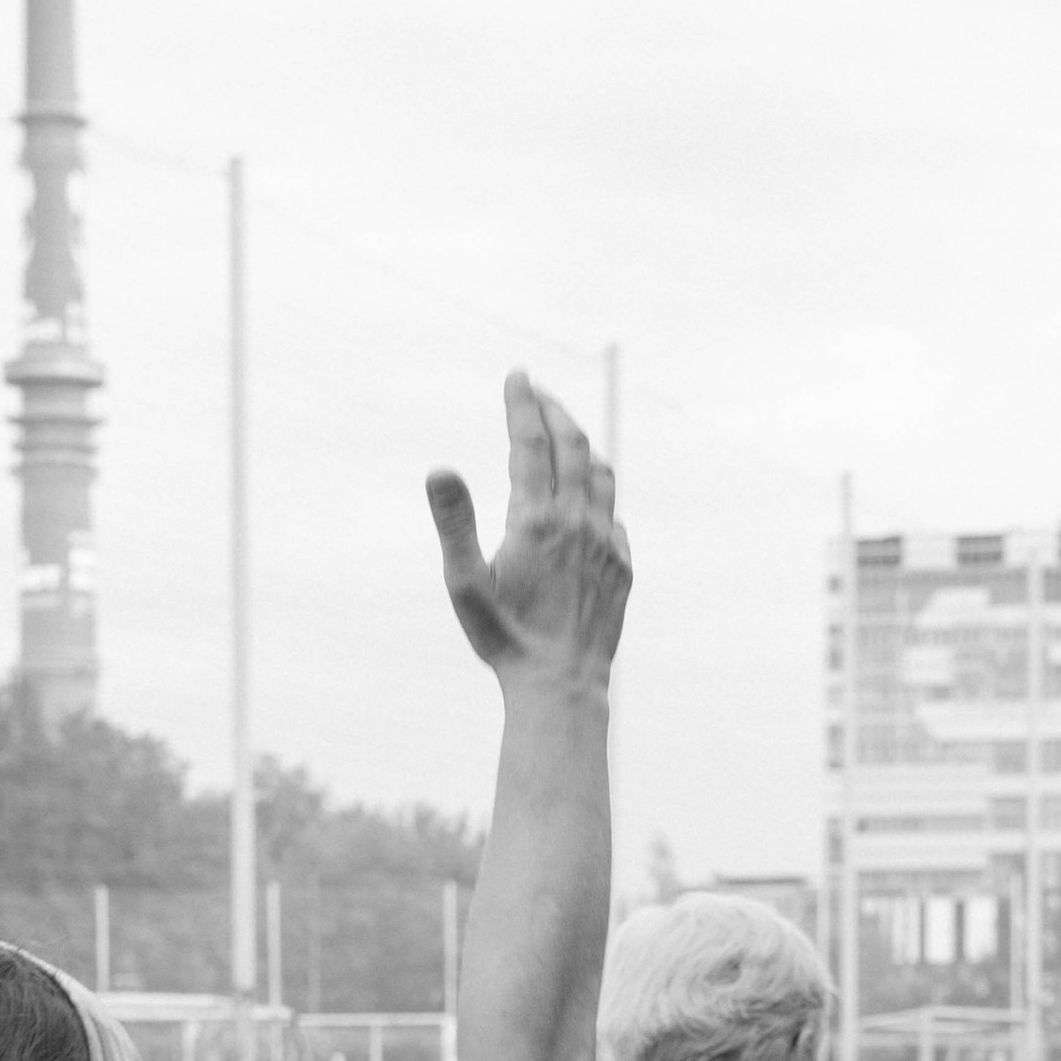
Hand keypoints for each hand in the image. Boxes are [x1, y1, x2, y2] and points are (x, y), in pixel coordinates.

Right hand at [425, 373, 629, 690]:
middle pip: (572, 446)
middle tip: (538, 392)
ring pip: (601, 474)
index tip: (517, 377)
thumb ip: (453, 523)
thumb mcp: (464, 583)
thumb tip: (439, 469)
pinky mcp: (621, 566)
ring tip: (566, 432)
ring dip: (582, 445)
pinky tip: (588, 496)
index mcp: (535, 519)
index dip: (523, 404)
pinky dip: (599, 492)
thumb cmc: (504, 638)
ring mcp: (605, 543)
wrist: (560, 684)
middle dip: (554, 411)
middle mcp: (577, 523)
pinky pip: (614, 514)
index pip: (531, 442)